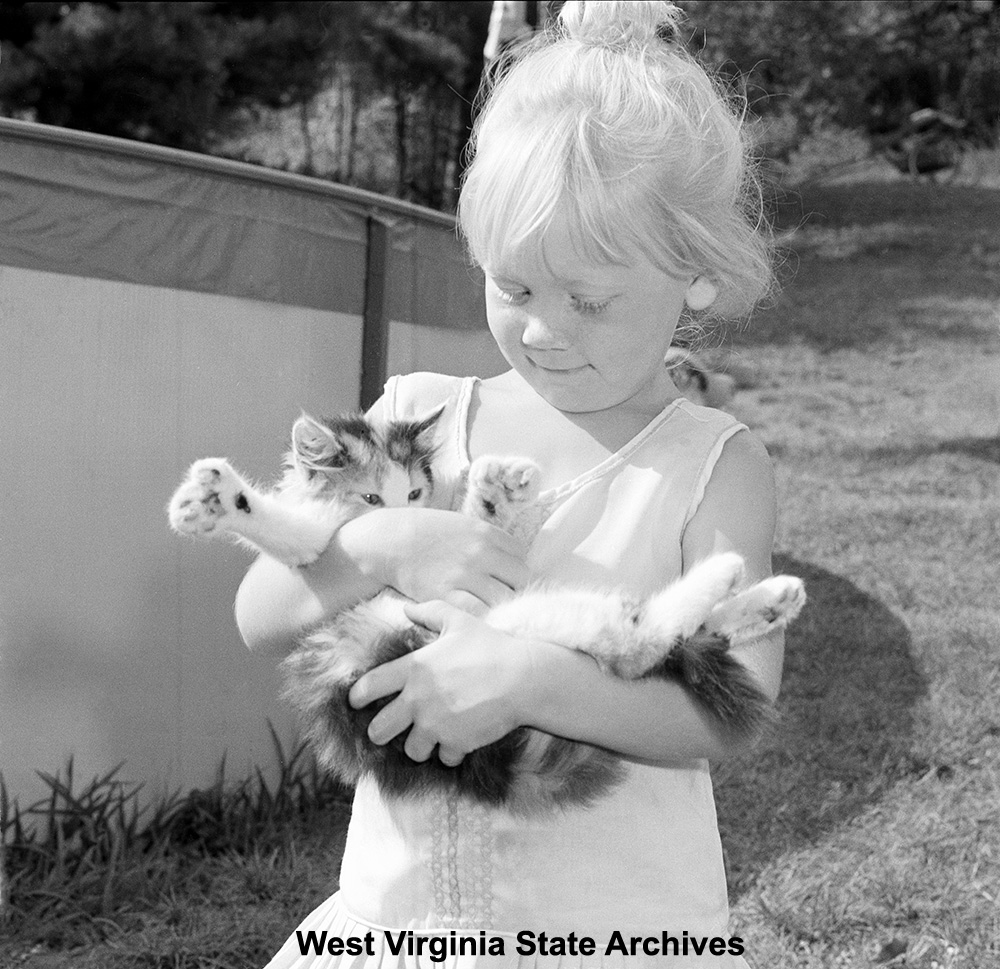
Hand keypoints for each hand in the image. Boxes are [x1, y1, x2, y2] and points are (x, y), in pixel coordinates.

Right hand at [341, 508, 528, 613]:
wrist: (390, 541)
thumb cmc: (428, 533)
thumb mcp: (464, 525)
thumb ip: (491, 541)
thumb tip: (514, 562)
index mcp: (488, 533)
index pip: (523, 557)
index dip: (517, 571)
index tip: (508, 581)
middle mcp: (482, 553)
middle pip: (521, 579)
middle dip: (516, 591)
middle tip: (505, 599)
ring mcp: (465, 575)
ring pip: (504, 599)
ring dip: (502, 607)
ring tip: (492, 611)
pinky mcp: (446, 595)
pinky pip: (479, 613)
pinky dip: (482, 618)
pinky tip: (477, 618)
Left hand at [348, 600, 529, 764]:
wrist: (522, 679)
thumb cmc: (490, 646)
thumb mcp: (458, 621)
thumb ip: (429, 612)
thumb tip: (406, 608)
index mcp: (413, 669)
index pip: (368, 688)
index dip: (356, 697)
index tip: (357, 701)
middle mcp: (417, 700)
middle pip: (378, 731)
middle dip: (381, 732)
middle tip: (390, 729)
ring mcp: (435, 725)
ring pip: (411, 751)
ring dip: (419, 745)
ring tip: (429, 736)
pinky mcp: (456, 744)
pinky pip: (444, 758)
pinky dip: (450, 752)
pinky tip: (459, 739)